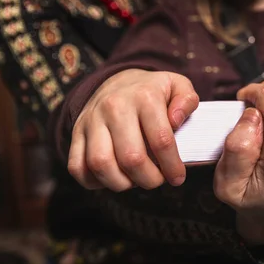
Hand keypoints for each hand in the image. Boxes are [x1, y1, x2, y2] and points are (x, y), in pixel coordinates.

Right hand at [67, 69, 198, 191]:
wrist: (118, 80)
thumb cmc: (153, 91)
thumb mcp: (178, 86)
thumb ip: (187, 101)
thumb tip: (176, 120)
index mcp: (144, 96)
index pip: (161, 140)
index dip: (172, 165)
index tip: (178, 177)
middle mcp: (114, 107)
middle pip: (131, 158)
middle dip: (149, 179)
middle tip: (158, 180)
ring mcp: (92, 120)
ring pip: (101, 165)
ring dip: (122, 184)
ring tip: (136, 181)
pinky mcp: (77, 132)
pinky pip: (77, 167)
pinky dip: (94, 182)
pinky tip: (114, 177)